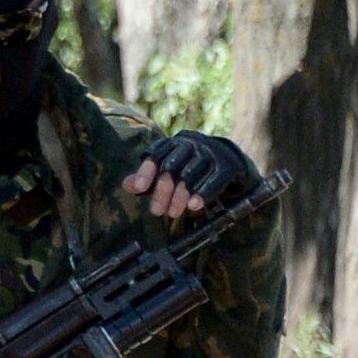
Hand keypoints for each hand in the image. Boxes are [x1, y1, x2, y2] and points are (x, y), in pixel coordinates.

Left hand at [123, 129, 255, 221]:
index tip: (139, 189)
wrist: (230, 162)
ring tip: (173, 213)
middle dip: (163, 190)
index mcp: (173, 143)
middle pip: (172, 166)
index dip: (146, 171)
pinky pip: (214, 179)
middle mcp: (191, 143)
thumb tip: (127, 185)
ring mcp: (210, 152)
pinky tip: (194, 206)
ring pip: (191, 174)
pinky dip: (203, 193)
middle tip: (157, 212)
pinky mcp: (227, 164)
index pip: (156, 154)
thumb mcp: (168, 171)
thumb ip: (148, 178)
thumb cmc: (191, 169)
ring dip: (180, 195)